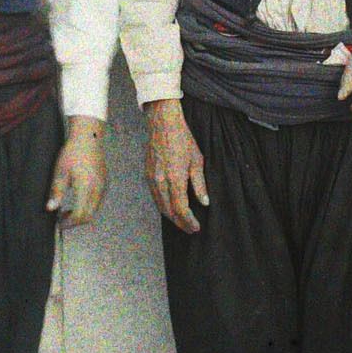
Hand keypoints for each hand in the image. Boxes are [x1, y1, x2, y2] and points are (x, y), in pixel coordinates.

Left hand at [47, 116, 107, 226]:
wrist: (88, 137)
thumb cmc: (72, 153)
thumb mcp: (60, 172)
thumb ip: (56, 192)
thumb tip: (50, 208)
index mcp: (86, 187)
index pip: (80, 215)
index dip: (69, 223)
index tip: (59, 223)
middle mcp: (98, 189)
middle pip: (89, 216)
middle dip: (75, 221)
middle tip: (62, 219)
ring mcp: (103, 186)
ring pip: (94, 209)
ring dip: (82, 214)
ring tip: (68, 210)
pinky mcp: (105, 182)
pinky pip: (98, 200)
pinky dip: (88, 206)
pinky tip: (77, 199)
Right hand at [144, 99, 209, 233]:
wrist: (162, 123)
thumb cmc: (182, 139)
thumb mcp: (197, 161)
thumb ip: (199, 184)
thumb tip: (204, 202)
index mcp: (175, 179)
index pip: (181, 209)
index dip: (189, 221)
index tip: (196, 227)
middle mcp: (161, 182)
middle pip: (169, 211)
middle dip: (180, 223)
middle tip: (190, 229)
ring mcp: (152, 179)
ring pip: (160, 206)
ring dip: (171, 216)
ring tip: (182, 221)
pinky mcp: (147, 175)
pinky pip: (155, 197)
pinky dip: (163, 206)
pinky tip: (171, 207)